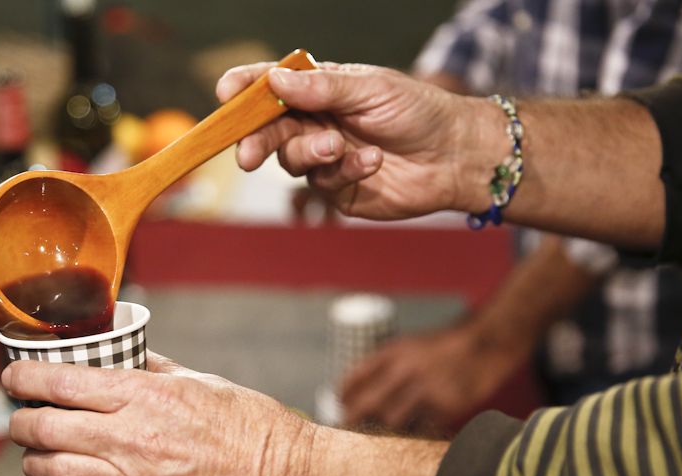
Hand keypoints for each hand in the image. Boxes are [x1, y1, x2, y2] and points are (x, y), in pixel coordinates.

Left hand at [2, 353, 314, 475]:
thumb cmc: (254, 428)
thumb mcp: (202, 382)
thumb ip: (154, 368)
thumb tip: (124, 352)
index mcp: (142, 395)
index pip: (58, 382)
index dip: (22, 378)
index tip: (13, 377)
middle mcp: (127, 438)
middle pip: (42, 428)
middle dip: (22, 422)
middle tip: (23, 420)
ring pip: (49, 473)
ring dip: (36, 463)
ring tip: (42, 457)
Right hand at [216, 62, 499, 219]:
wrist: (455, 155)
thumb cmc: (417, 110)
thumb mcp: (370, 89)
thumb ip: (322, 88)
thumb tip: (275, 80)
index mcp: (319, 89)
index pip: (271, 85)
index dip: (246, 88)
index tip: (226, 93)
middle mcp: (315, 123)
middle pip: (268, 130)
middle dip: (255, 140)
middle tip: (247, 155)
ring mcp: (324, 158)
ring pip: (291, 160)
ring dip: (310, 154)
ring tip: (338, 147)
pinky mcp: (338, 189)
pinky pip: (323, 185)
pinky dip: (345, 171)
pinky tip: (371, 161)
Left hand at [341, 322, 529, 431]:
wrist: (485, 344)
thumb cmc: (445, 348)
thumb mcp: (410, 346)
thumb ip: (386, 365)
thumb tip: (357, 391)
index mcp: (394, 352)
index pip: (356, 376)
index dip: (343, 395)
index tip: (339, 405)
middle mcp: (406, 370)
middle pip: (367, 403)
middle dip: (352, 420)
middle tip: (347, 430)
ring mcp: (426, 388)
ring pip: (391, 420)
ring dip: (382, 431)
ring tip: (377, 438)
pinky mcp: (445, 406)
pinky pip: (420, 428)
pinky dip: (413, 434)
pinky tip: (409, 437)